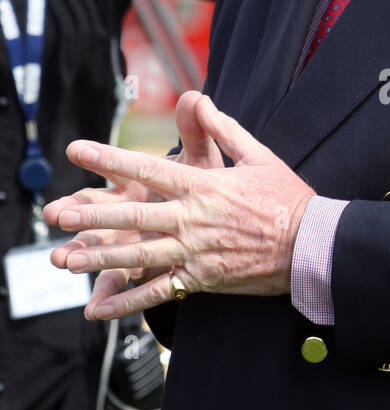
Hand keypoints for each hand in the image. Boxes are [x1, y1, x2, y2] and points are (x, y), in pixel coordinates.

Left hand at [43, 93, 314, 320]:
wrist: (312, 244)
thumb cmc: (287, 197)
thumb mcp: (258, 155)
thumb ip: (223, 128)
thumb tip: (199, 100)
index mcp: (204, 185)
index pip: (148, 168)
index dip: (110, 158)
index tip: (77, 150)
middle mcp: (194, 218)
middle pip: (134, 216)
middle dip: (93, 215)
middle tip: (57, 214)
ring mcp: (196, 252)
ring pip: (139, 256)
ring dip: (100, 258)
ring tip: (66, 259)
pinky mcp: (202, 279)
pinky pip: (159, 292)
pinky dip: (128, 303)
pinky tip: (98, 309)